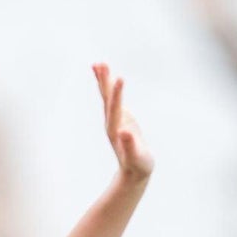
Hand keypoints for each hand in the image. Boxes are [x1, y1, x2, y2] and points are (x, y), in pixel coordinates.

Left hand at [93, 64, 152, 181]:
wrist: (133, 172)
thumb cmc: (138, 166)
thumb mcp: (136, 157)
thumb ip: (130, 146)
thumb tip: (124, 132)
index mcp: (116, 130)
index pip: (115, 109)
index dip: (117, 94)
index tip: (119, 78)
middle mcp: (112, 123)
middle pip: (107, 99)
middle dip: (104, 82)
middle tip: (100, 64)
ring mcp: (115, 120)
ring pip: (107, 97)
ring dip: (103, 80)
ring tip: (98, 63)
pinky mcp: (120, 118)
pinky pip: (113, 99)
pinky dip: (110, 87)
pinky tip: (109, 78)